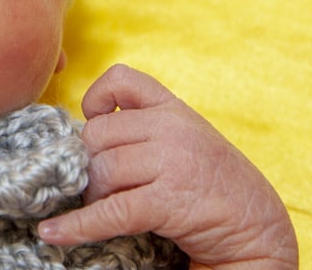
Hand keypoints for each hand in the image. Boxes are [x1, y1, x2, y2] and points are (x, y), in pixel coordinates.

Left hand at [38, 65, 297, 269]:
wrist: (259, 229)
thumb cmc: (214, 185)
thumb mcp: (186, 139)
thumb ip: (146, 129)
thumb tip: (83, 136)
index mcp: (174, 109)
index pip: (123, 79)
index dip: (96, 97)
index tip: (92, 120)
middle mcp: (172, 128)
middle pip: (97, 134)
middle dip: (89, 162)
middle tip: (98, 184)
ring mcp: (171, 162)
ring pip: (101, 171)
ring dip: (92, 195)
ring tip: (102, 207)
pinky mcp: (168, 201)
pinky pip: (109, 211)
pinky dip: (76, 226)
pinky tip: (52, 233)